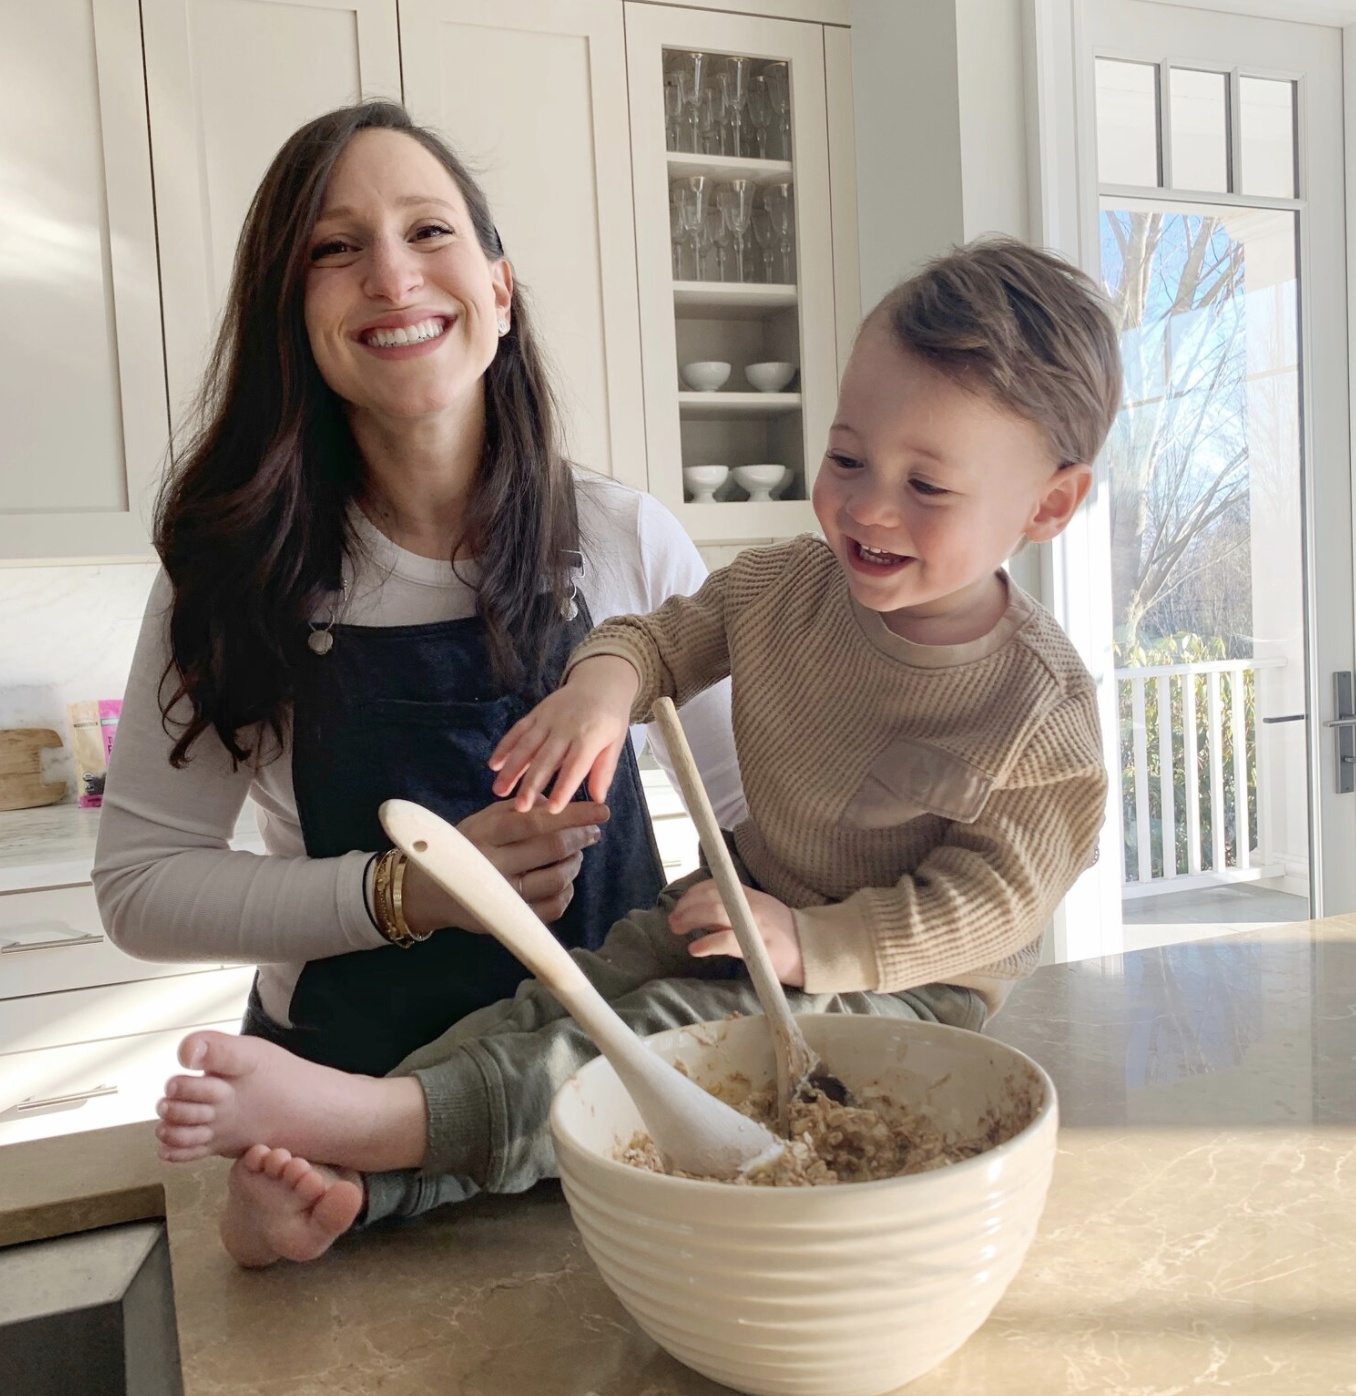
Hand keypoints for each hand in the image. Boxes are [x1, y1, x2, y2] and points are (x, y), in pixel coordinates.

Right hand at [398, 798, 608, 933]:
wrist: (428, 891)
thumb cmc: (463, 846)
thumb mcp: (483, 820)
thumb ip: (519, 808)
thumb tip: (558, 799)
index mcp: (487, 833)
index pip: (538, 820)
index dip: (574, 815)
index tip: (601, 811)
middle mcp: (494, 863)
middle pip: (552, 849)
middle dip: (581, 837)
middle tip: (593, 832)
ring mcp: (502, 894)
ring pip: (556, 878)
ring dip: (575, 864)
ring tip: (576, 855)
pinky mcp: (508, 918)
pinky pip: (552, 908)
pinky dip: (566, 892)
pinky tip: (564, 881)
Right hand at [488, 656, 640, 812]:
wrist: (600, 682)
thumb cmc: (610, 719)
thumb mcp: (616, 743)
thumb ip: (604, 770)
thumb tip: (599, 800)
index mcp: (589, 737)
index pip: (575, 766)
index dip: (563, 788)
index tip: (552, 810)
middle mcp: (566, 728)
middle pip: (546, 759)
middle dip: (531, 784)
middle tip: (520, 807)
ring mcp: (548, 719)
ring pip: (526, 745)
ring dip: (511, 769)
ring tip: (499, 790)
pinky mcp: (537, 713)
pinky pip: (518, 730)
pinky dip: (504, 746)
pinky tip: (493, 764)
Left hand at [668, 880, 804, 987]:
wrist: (813, 951)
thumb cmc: (782, 935)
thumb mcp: (758, 914)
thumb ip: (730, 913)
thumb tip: (700, 917)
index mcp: (749, 896)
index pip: (715, 885)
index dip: (693, 893)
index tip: (681, 905)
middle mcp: (750, 905)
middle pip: (710, 896)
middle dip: (686, 906)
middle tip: (673, 921)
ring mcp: (753, 924)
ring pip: (714, 912)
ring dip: (690, 918)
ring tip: (677, 929)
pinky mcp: (756, 946)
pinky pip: (726, 940)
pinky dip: (707, 943)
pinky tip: (695, 949)